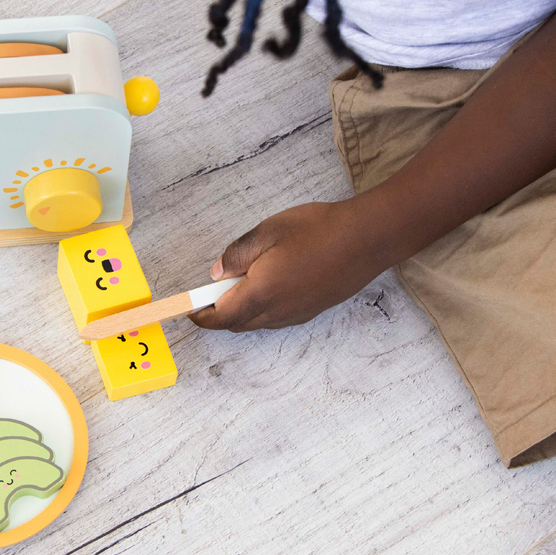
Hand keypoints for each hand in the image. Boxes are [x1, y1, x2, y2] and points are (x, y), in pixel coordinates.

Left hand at [189, 199, 389, 331]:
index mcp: (262, 292)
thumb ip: (237, 254)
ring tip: (242, 279)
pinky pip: (276, 318)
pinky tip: (269, 282)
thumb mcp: (268, 231)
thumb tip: (217, 273)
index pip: (221, 317)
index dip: (200, 316)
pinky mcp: (312, 311)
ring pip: (257, 323)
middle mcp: (278, 312)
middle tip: (212, 289)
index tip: (188, 308)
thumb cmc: (318, 229)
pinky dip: (262, 309)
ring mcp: (297, 314)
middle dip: (219, 313)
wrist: (367, 238)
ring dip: (242, 310)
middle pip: (237, 325)